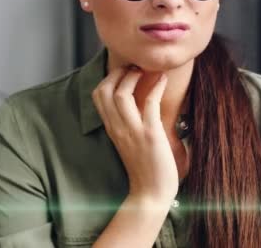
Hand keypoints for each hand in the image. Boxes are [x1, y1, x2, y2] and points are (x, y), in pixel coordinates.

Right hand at [91, 66, 177, 202]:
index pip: (98, 96)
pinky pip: (149, 104)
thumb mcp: (128, 141)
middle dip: (118, 73)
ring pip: (121, 95)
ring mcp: (133, 131)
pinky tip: (162, 79)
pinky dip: (155, 87)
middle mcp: (118, 128)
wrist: (151, 193)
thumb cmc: (144, 167)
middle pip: (105, 91)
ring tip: (145, 70)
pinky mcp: (150, 135)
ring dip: (133, 77)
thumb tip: (135, 102)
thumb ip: (127, 123)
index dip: (109, 78)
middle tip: (133, 67)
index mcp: (112, 128)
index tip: (123, 71)